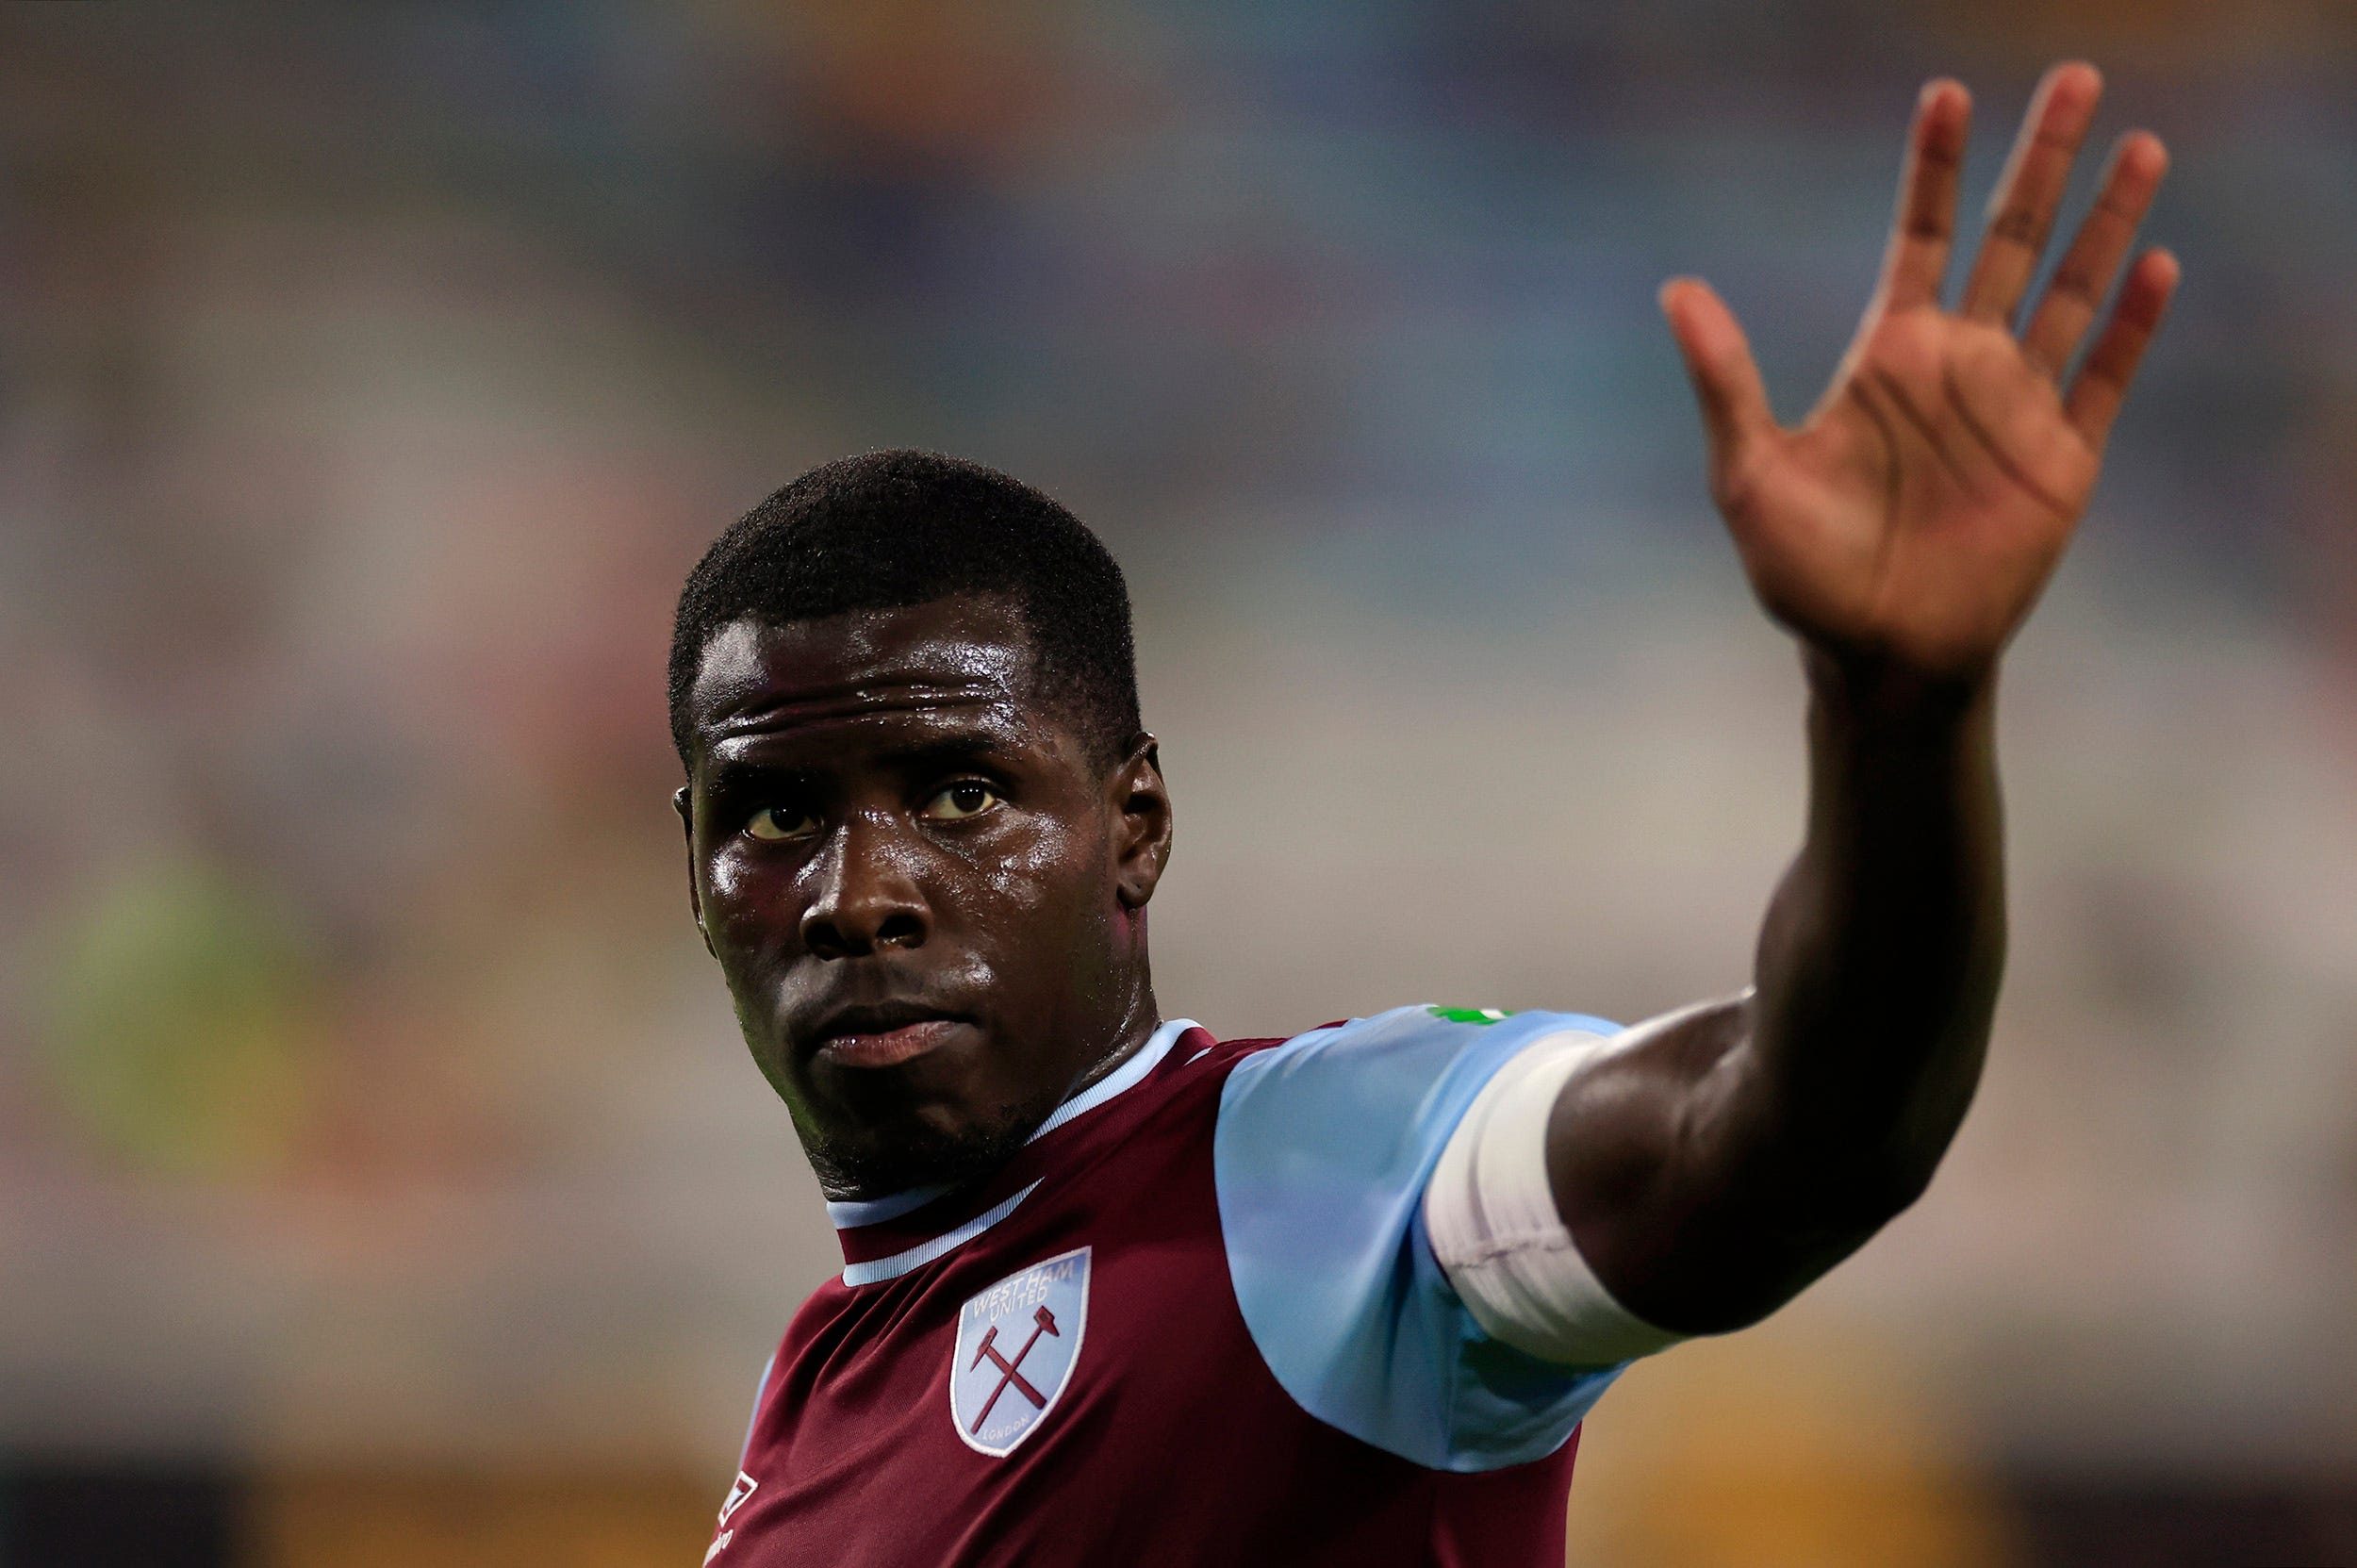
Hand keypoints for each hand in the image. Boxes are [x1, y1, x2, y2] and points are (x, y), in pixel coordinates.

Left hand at [1660, 62, 2177, 686]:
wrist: (1878, 657)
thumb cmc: (1805, 574)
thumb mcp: (1749, 473)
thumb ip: (1725, 381)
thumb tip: (1675, 289)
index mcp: (1889, 356)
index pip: (1921, 237)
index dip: (1934, 168)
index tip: (1944, 94)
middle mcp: (1959, 366)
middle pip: (2011, 237)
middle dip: (2042, 158)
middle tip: (2074, 76)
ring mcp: (2015, 407)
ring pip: (2071, 291)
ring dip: (2107, 221)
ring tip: (2142, 147)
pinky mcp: (2061, 460)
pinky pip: (2103, 378)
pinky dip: (2129, 326)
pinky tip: (2155, 267)